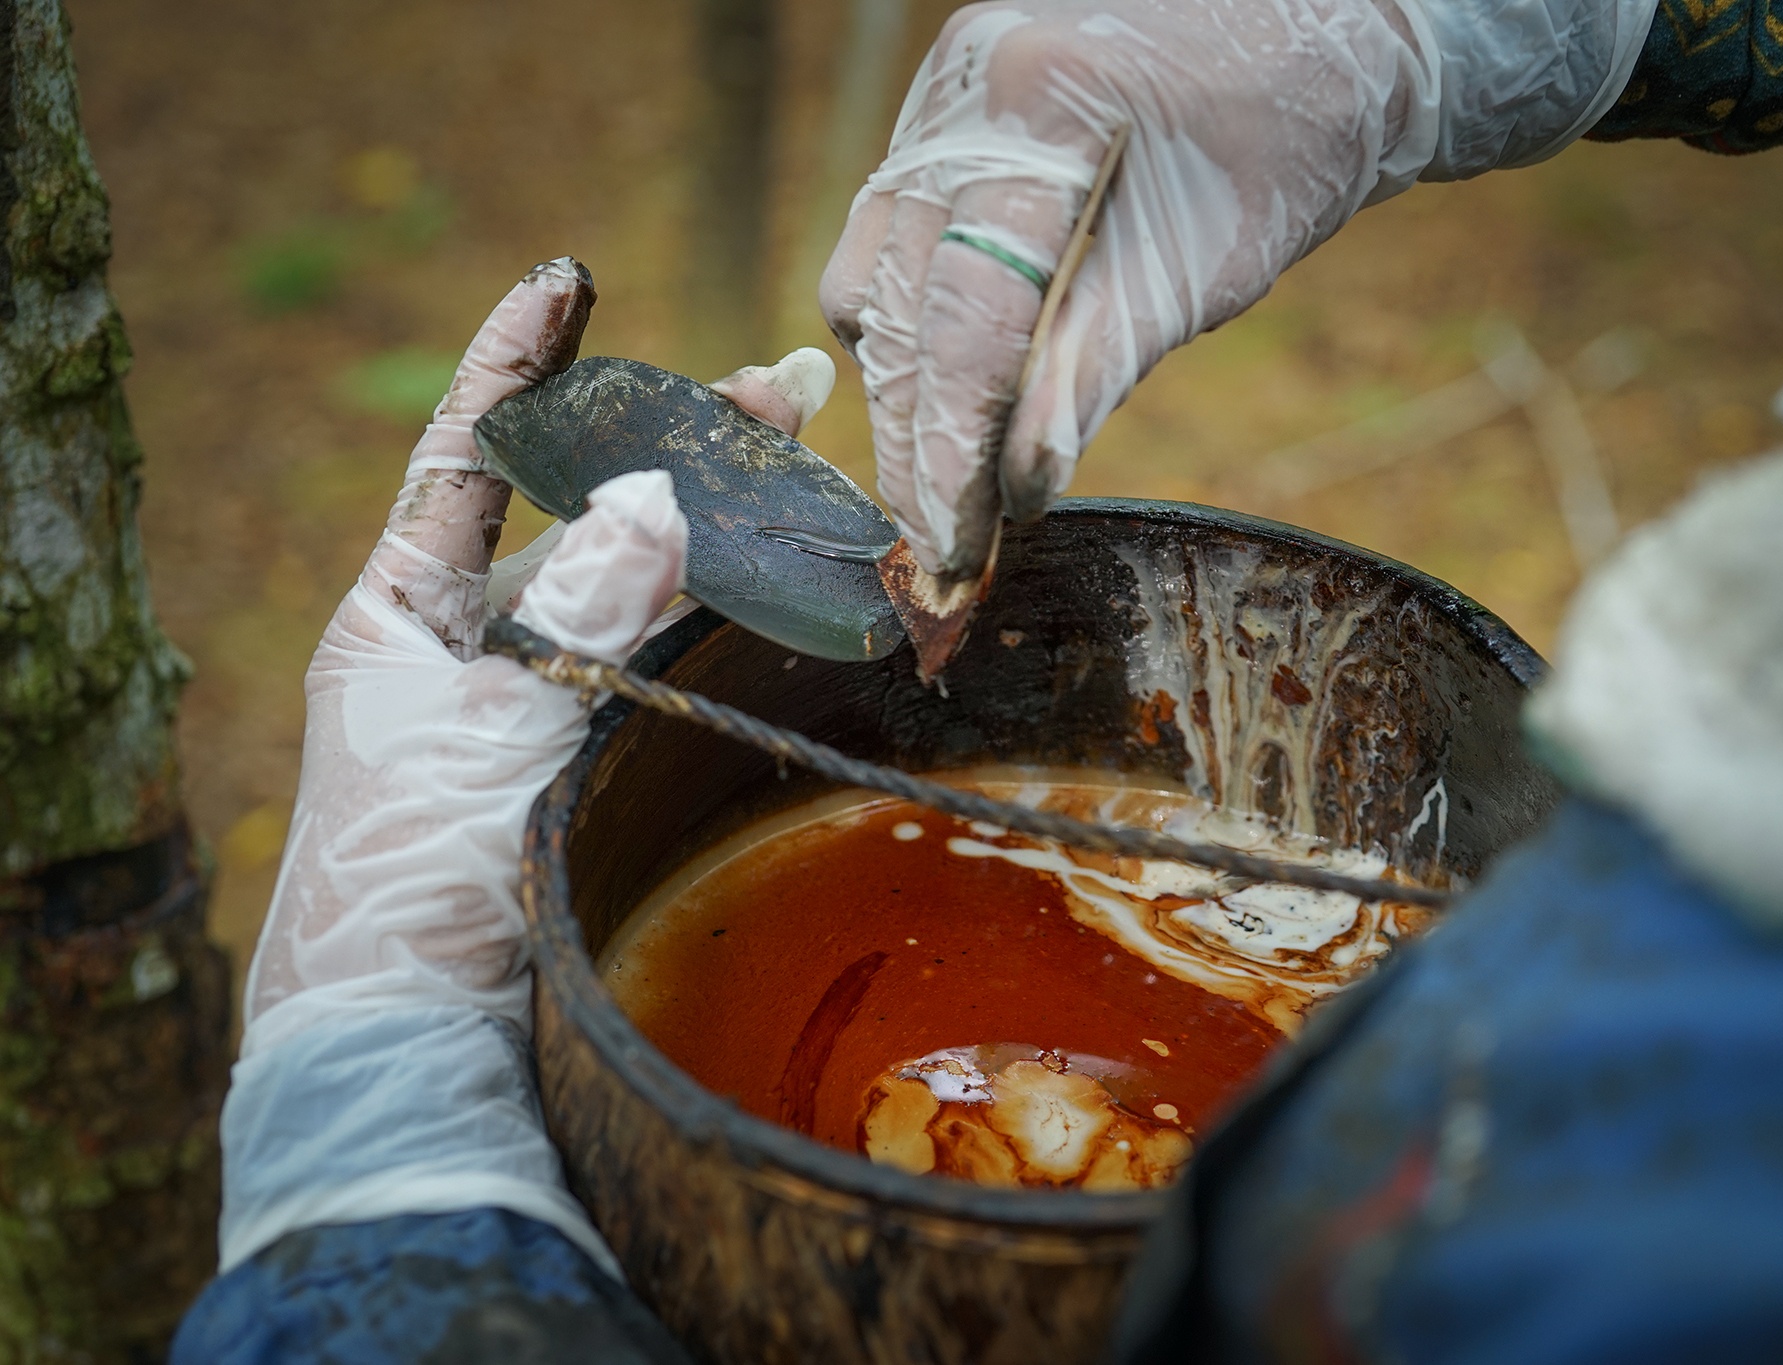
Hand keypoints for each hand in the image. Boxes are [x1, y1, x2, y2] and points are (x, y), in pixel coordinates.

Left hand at [243, 260, 832, 1052]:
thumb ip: (587, 609)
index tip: (571, 277)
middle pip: (591, 515)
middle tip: (792, 384)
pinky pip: (677, 670)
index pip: (468, 457)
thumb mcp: (495, 725)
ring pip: (652, 591)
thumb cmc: (420, 883)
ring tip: (822, 466)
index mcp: (403, 619)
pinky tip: (803, 579)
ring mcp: (549, 710)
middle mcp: (478, 651)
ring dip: (732, 529)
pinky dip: (737, 622)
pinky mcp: (608, 769)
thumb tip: (652, 490)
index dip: (522, 362)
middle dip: (685, 445)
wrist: (430, 1054)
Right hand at [821, 0, 1647, 576]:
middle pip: (895, 298)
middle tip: (937, 541)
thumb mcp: (1206, 270)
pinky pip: (888, 238)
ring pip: (869, 272)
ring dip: (902, 386)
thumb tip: (1019, 483)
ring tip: (947, 484)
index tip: (948, 537)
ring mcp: (942, 93)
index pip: (962, 307)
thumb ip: (1100, 369)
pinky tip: (958, 394)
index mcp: (1041, 105)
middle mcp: (965, 87)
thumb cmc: (1289, 144)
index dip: (948, 440)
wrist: (1317, 37)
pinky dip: (912, 326)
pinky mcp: (942, 117)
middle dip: (913, 433)